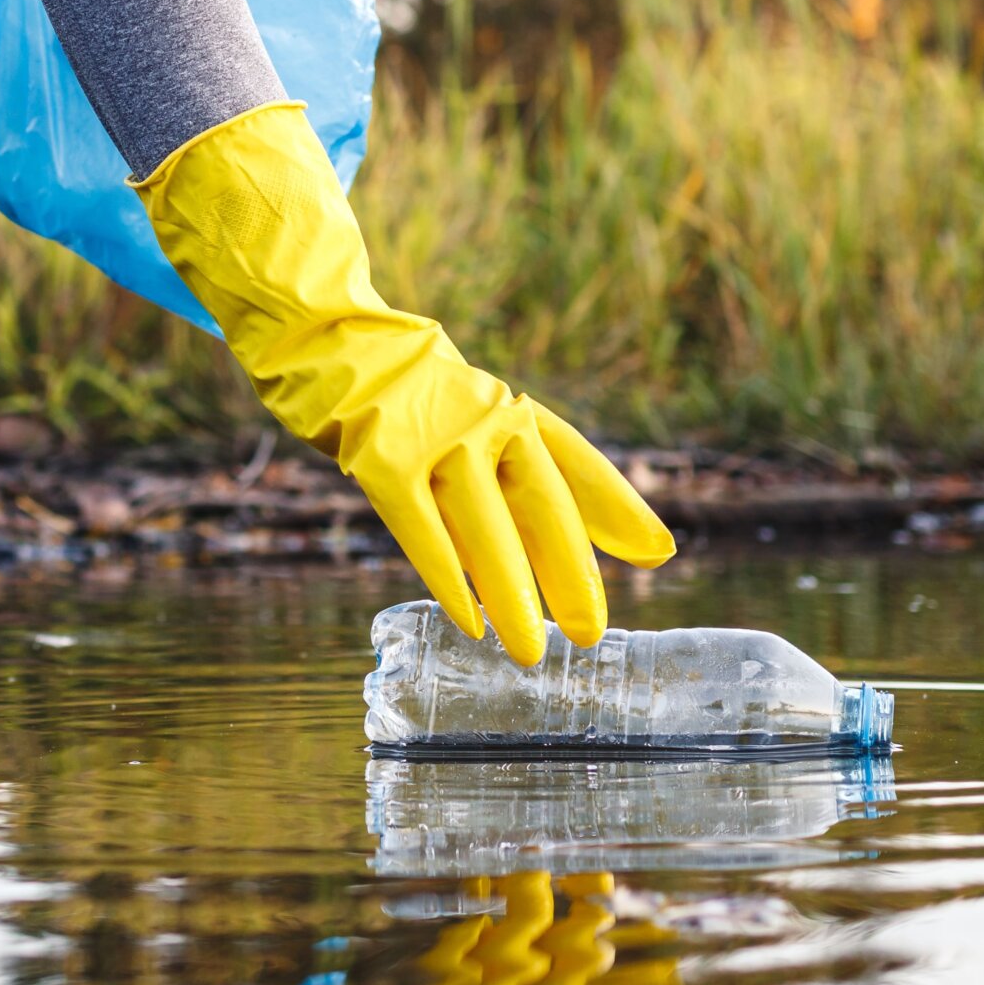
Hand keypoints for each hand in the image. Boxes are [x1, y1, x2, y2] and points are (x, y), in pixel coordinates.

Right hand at [135, 103, 673, 665]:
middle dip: (569, 573)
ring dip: (512, 594)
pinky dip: (449, 577)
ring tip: (532, 649)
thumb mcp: (479, 419)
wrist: (324, 335)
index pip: (576, 463)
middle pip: (540, 504)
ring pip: (484, 526)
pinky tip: (472, 620)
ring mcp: (433, 436)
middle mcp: (483, 418)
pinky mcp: (380, 457)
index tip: (659, 555)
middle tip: (592, 631)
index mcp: (511, 410)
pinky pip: (422, 528)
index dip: (618, 509)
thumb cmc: (411, 398)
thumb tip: (625, 534)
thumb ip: (541, 474)